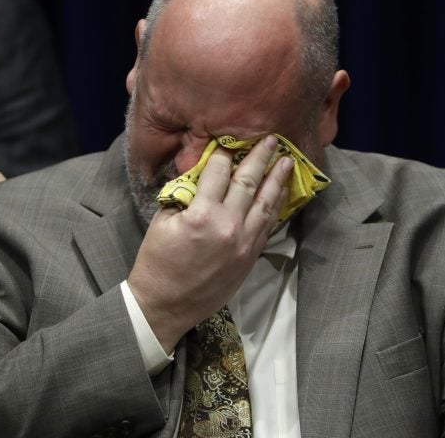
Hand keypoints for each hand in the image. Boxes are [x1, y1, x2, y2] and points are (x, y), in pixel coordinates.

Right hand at [128, 135, 292, 351]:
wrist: (165, 305)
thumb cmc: (157, 262)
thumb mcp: (162, 222)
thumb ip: (184, 196)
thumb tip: (200, 175)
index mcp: (202, 214)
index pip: (218, 172)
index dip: (223, 153)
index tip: (229, 141)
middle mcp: (229, 226)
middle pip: (249, 182)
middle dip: (260, 157)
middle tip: (272, 139)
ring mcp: (244, 243)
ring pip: (265, 203)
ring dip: (277, 180)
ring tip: (287, 161)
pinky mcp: (250, 256)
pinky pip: (267, 226)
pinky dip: (275, 206)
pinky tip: (280, 193)